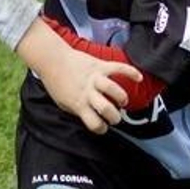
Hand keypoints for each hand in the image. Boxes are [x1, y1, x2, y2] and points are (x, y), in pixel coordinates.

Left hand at [16, 22, 138, 133]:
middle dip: (115, 116)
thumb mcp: (63, 104)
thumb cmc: (56, 83)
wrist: (51, 60)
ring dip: (122, 97)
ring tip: (122, 101)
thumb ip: (78, 111)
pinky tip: (139, 78)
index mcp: (78, 104)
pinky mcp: (99, 65)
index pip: (95, 124)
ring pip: (114, 89)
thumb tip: (92, 119)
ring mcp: (94, 78)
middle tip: (115, 116)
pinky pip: (118, 67)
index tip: (102, 126)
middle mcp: (87, 92)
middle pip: (107, 108)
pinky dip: (131, 72)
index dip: (101, 128)